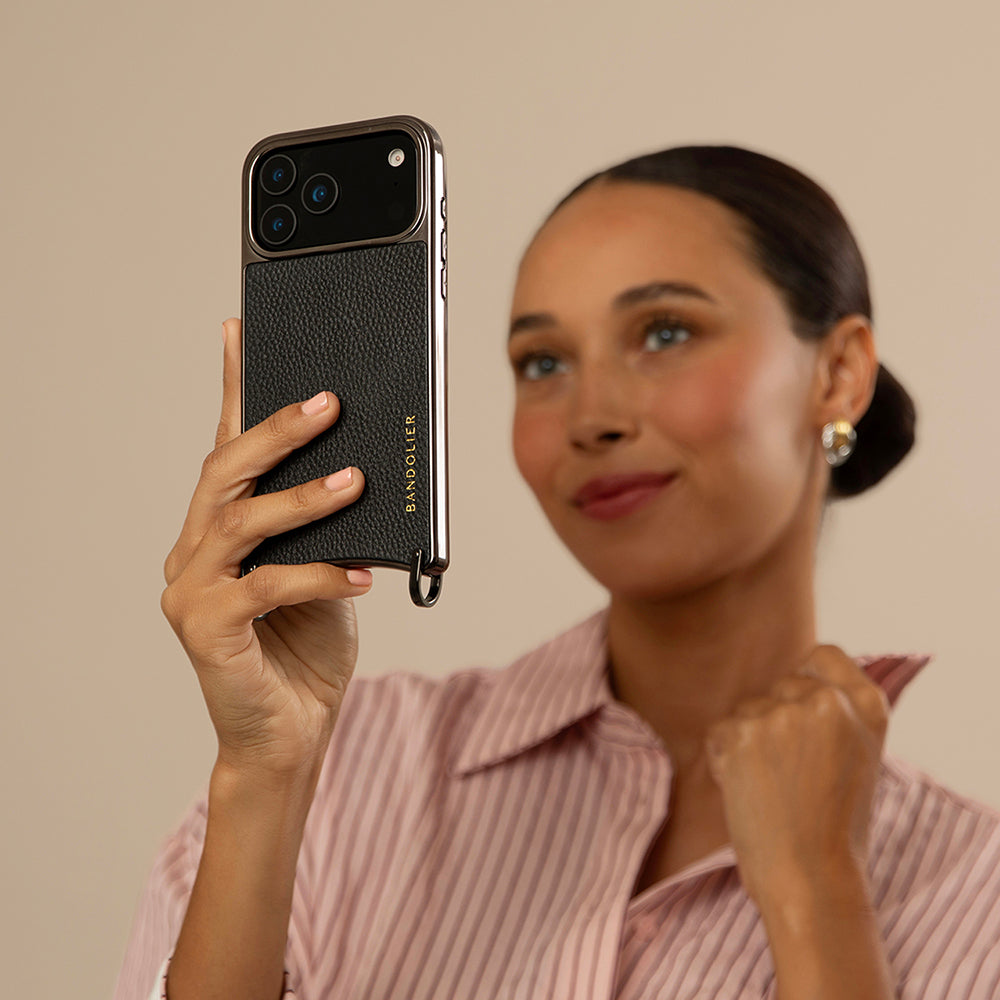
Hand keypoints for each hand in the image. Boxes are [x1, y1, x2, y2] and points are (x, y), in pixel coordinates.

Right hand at [160, 318, 371, 776]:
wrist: (289, 731)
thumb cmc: (307, 646)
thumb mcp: (325, 569)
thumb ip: (327, 526)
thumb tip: (359, 469)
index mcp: (220, 528)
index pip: (227, 447)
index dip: (233, 388)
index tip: (241, 330)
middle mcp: (193, 550)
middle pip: (226, 472)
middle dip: (277, 431)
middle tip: (328, 403)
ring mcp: (191, 589)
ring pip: (242, 521)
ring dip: (304, 498)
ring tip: (356, 481)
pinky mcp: (205, 630)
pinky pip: (265, 586)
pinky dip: (318, 576)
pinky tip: (363, 577)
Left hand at [704, 645, 889, 907]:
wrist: (812, 880)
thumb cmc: (834, 830)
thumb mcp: (859, 760)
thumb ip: (837, 715)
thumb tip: (797, 680)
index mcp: (867, 706)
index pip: (824, 656)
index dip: (806, 679)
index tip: (801, 709)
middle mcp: (828, 702)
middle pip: (779, 687)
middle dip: (774, 722)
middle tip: (789, 776)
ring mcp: (783, 714)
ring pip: (747, 710)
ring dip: (748, 742)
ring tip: (773, 790)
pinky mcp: (743, 731)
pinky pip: (719, 732)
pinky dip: (724, 760)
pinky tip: (748, 793)